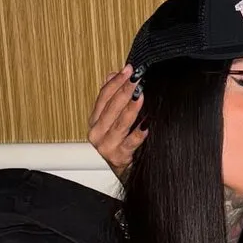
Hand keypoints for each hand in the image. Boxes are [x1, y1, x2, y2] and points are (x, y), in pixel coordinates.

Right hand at [87, 64, 147, 179]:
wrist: (126, 172)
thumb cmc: (122, 144)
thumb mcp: (115, 120)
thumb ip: (113, 98)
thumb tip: (113, 75)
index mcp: (95, 121)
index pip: (103, 97)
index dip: (116, 82)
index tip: (128, 70)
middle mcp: (97, 133)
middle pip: (111, 107)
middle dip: (125, 90)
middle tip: (137, 78)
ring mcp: (106, 146)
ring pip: (119, 123)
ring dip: (131, 108)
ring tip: (141, 95)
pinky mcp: (118, 157)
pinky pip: (130, 143)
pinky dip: (138, 133)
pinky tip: (147, 125)